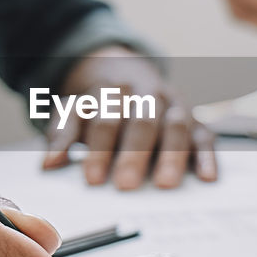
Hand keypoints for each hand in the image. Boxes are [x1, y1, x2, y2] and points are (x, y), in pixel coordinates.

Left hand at [41, 46, 216, 189]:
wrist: (124, 72)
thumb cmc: (97, 104)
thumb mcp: (72, 112)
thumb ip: (62, 136)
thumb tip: (49, 165)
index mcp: (112, 90)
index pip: (105, 119)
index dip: (98, 149)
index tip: (91, 179)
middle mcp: (146, 93)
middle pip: (142, 121)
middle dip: (134, 153)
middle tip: (126, 184)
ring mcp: (174, 105)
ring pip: (176, 125)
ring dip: (172, 155)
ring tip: (166, 184)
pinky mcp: (196, 120)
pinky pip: (205, 135)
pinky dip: (208, 155)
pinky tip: (207, 177)